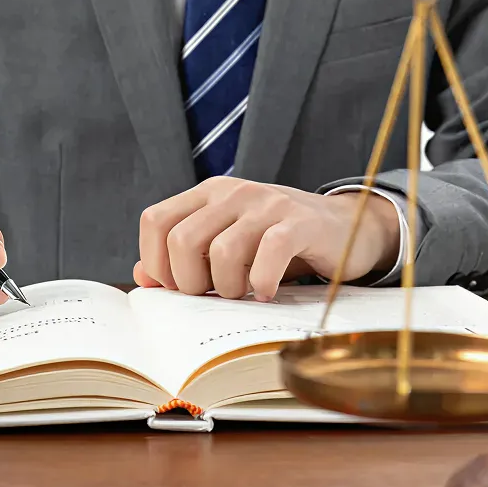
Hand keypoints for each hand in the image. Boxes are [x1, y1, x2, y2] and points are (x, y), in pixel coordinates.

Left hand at [134, 177, 400, 300]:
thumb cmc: (275, 244)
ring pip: (221, 252)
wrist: (345, 229)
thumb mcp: (225, 245)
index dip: (156, 262)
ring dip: (228, 287)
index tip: (177, 287)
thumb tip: (142, 277)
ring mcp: (267, 204)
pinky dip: (262, 282)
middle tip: (213, 294)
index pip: (155, 221)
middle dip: (190, 282)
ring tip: (244, 292)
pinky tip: (267, 291)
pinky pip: (268, 254)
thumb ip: (181, 259)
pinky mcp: (301, 223)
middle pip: (182, 240)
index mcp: (207, 194)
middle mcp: (233, 193)